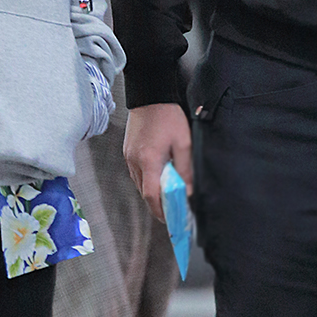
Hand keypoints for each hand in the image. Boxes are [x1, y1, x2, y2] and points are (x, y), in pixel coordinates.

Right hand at [124, 103, 191, 221]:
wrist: (149, 96)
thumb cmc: (168, 116)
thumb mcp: (184, 142)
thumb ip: (186, 169)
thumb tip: (189, 191)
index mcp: (149, 160)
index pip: (152, 195)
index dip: (161, 211)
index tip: (172, 220)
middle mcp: (135, 162)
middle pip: (145, 193)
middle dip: (158, 205)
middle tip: (173, 211)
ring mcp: (129, 158)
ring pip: (140, 185)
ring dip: (153, 193)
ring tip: (168, 196)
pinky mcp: (127, 153)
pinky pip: (137, 174)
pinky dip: (148, 181)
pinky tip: (159, 178)